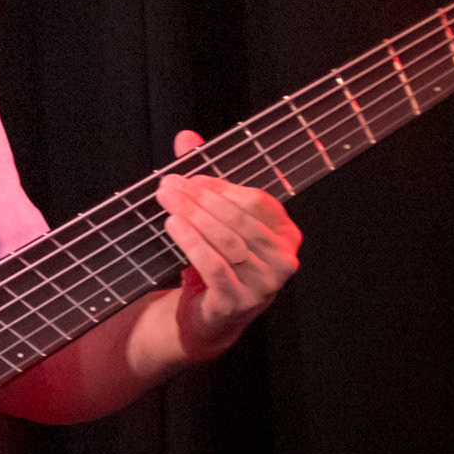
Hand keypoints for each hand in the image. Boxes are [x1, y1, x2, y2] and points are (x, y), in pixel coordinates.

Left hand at [156, 128, 301, 359]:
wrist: (209, 316)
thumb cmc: (218, 261)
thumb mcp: (216, 220)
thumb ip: (206, 179)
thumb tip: (186, 137)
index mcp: (286, 233)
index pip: (257, 201)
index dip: (221, 187)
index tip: (189, 178)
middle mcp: (284, 259)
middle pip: (239, 220)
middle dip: (200, 200)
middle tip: (168, 185)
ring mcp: (265, 284)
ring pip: (226, 242)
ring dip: (193, 218)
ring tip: (167, 202)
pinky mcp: (240, 302)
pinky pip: (214, 267)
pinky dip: (192, 244)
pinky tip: (173, 227)